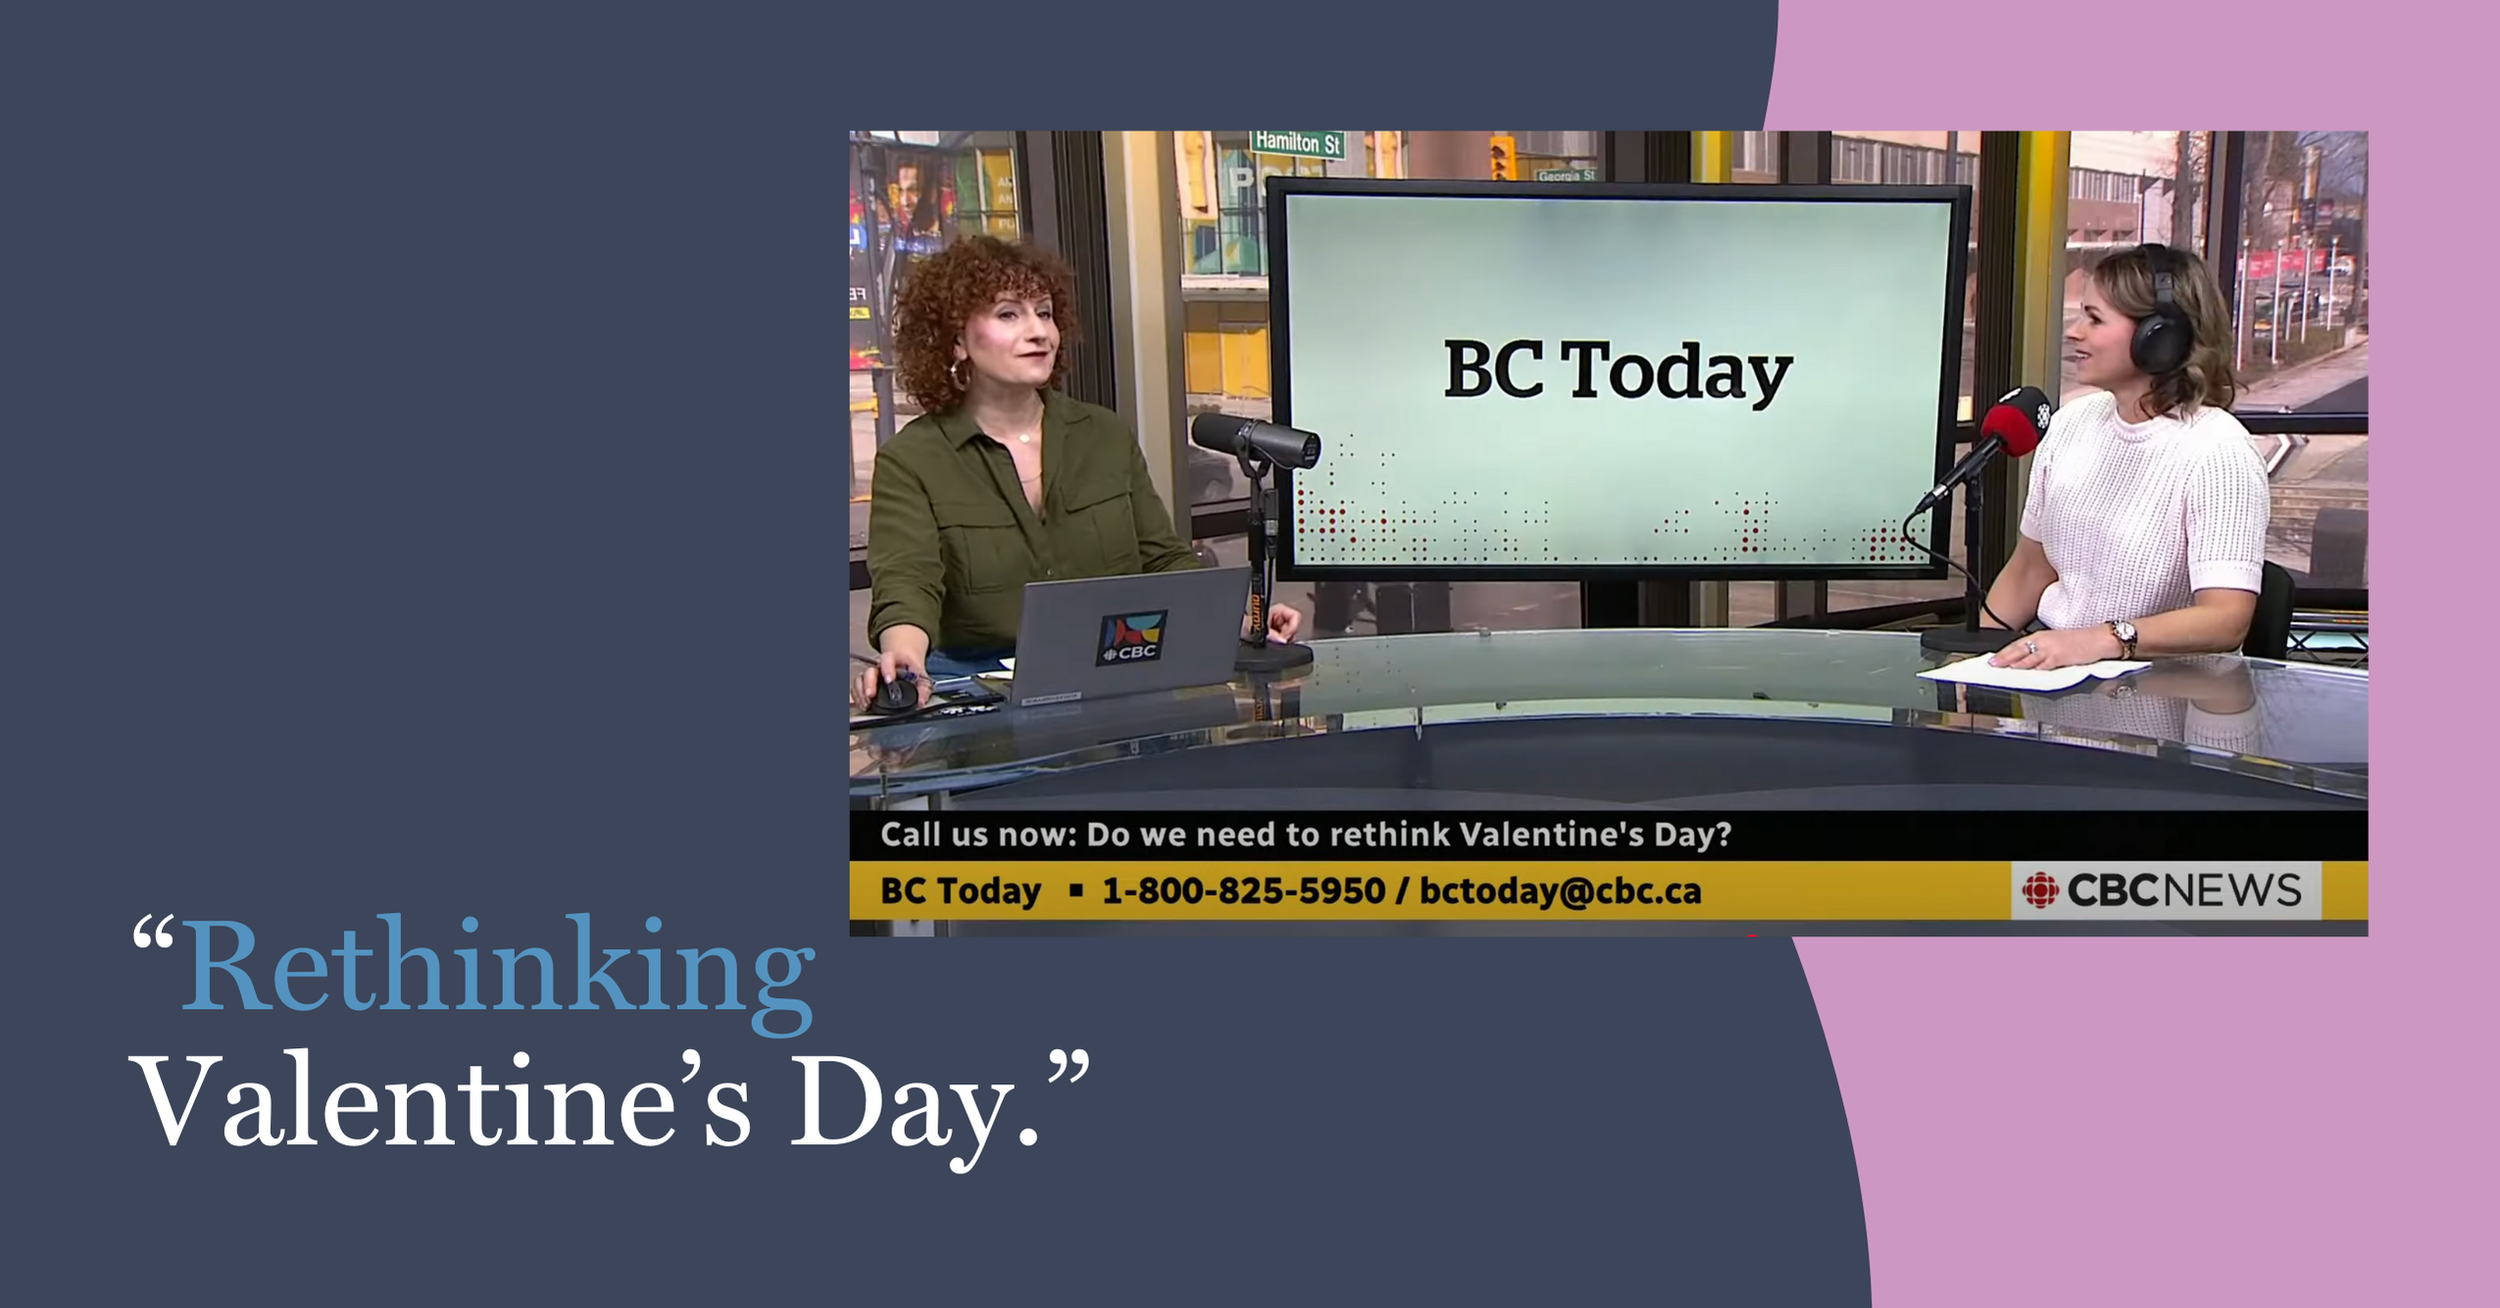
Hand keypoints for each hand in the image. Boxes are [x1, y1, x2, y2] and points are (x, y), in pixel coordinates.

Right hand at [852, 626, 930, 709]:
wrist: (904, 662)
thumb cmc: (911, 669)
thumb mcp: (921, 676)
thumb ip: (923, 689)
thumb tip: (921, 701)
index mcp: (893, 659)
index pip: (887, 659)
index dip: (887, 669)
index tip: (889, 680)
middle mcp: (879, 666)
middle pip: (869, 671)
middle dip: (869, 683)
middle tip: (871, 695)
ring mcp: (871, 674)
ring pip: (860, 680)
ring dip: (861, 692)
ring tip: (867, 703)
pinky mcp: (865, 683)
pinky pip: (857, 688)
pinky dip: (858, 697)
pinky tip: (864, 704)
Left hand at [1242, 601, 1302, 644]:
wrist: (1241, 632)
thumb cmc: (1246, 625)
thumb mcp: (1258, 628)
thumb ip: (1271, 634)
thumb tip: (1282, 640)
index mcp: (1279, 609)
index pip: (1296, 616)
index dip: (1292, 627)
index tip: (1285, 635)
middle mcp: (1281, 617)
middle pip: (1295, 628)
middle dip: (1287, 636)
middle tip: (1277, 639)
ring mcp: (1281, 626)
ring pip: (1292, 635)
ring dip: (1283, 641)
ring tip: (1273, 641)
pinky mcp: (1279, 634)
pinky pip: (1287, 640)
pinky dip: (1281, 644)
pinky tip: (1274, 643)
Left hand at [1989, 626, 2120, 671]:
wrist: (2098, 638)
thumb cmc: (2079, 641)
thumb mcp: (2055, 642)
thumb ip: (2040, 650)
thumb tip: (2026, 660)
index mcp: (2041, 636)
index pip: (2017, 644)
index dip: (2003, 652)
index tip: (1993, 659)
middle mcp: (2043, 641)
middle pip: (2018, 651)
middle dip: (2003, 659)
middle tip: (1992, 665)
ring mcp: (2050, 649)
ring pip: (2028, 659)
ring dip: (2015, 666)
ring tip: (2004, 672)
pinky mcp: (2059, 657)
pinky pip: (2043, 666)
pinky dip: (2034, 671)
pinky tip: (2026, 676)